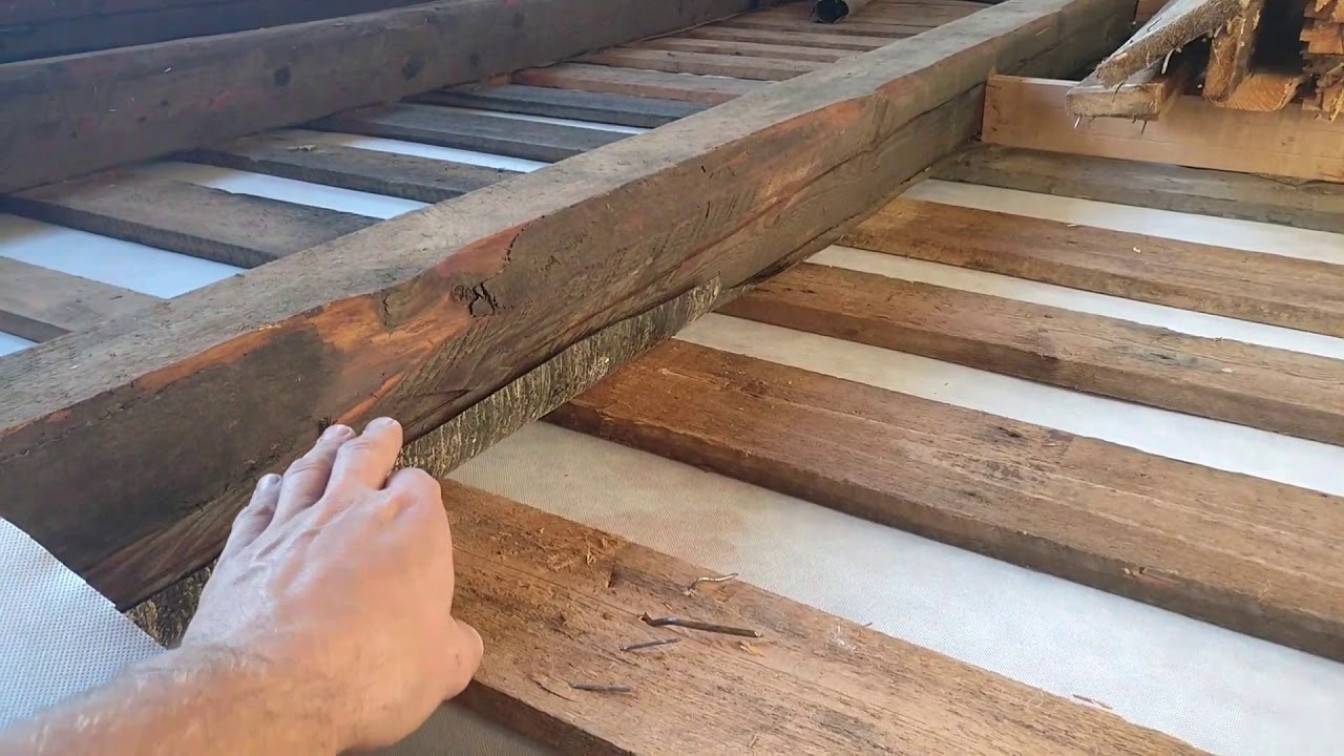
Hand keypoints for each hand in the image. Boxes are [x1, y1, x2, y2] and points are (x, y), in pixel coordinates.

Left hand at [182, 417, 482, 750]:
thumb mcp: (440, 669)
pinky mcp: (245, 550)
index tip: (420, 494)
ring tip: (334, 436)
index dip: (420, 490)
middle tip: (382, 427)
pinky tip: (270, 484)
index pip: (421, 487)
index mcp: (413, 527)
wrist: (273, 686)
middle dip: (376, 442)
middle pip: (364, 458)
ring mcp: (293, 525)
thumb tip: (461, 643)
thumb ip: (455, 646)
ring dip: (323, 452)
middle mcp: (352, 511)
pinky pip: (259, 508)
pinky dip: (267, 492)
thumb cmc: (370, 672)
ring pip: (310, 472)